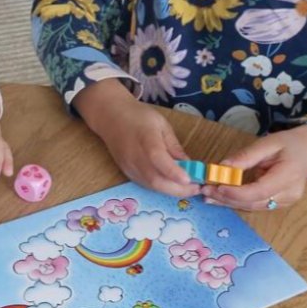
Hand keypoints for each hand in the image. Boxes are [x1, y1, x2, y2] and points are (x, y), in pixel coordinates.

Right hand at [73, 79, 199, 197]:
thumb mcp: (161, 124)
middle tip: (196, 188)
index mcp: (145, 138)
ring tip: (188, 188)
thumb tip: (189, 164)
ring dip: (171, 191)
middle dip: (178, 189)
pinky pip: (146, 184)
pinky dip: (161, 187)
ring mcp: (129, 167)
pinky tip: (172, 184)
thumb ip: (174, 145)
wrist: (110, 117)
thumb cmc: (138, 116)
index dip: (173, 171)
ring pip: (151, 186)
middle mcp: (135, 156)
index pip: (158, 158)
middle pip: (155, 180)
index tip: (190, 180)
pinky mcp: (127, 173)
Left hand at [202, 125, 306, 210]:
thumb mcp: (269, 143)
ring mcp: (286, 202)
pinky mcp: (280, 204)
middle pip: (254, 202)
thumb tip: (222, 166)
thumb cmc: (291, 143)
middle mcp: (289, 194)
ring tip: (208, 195)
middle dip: (227, 198)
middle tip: (205, 190)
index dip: (237, 192)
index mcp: (289, 176)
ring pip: (253, 207)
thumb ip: (246, 156)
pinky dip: (238, 201)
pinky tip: (222, 196)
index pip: (260, 191)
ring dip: (229, 202)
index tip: (217, 186)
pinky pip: (256, 205)